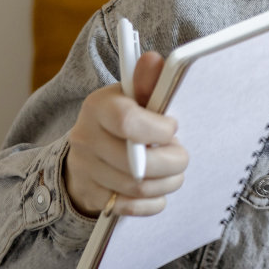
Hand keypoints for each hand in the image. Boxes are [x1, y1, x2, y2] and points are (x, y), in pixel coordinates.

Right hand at [64, 51, 187, 217]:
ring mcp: (87, 170)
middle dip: (172, 161)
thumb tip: (155, 60)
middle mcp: (86, 139)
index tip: (173, 127)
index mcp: (98, 107)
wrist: (89, 151)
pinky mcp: (93, 197)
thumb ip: (147, 81)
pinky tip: (160, 191)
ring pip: (137, 187)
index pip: (127, 121)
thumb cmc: (122, 119)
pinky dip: (153, 202)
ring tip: (175, 173)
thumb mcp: (132, 96)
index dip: (159, 130)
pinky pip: (131, 208)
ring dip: (168, 182)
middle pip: (137, 163)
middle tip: (182, 156)